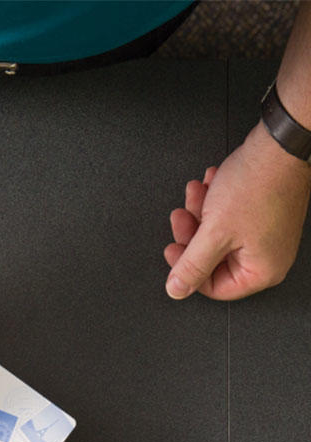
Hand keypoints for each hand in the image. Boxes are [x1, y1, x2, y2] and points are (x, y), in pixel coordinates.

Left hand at [164, 121, 310, 300]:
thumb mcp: (213, 234)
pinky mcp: (261, 215)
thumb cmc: (259, 183)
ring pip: (216, 235)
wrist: (278, 142)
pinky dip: (214, 203)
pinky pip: (228, 217)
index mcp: (262, 270)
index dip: (187, 269)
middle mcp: (267, 256)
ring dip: (200, 213)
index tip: (172, 250)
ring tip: (195, 194)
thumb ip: (192, 266)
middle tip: (180, 217)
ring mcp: (265, 235)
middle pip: (212, 259)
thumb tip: (176, 289)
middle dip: (192, 233)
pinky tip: (209, 186)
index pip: (213, 287)